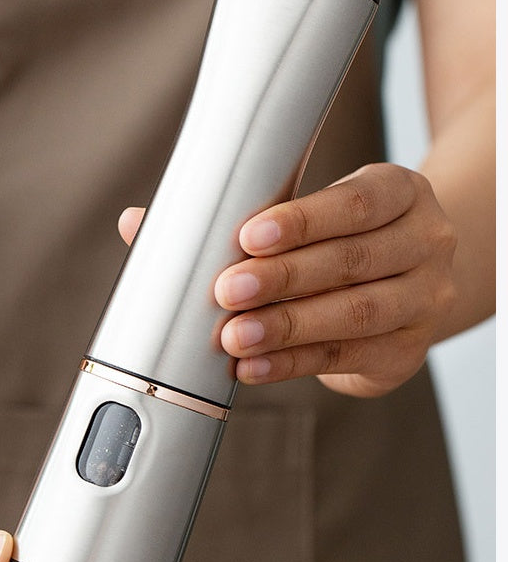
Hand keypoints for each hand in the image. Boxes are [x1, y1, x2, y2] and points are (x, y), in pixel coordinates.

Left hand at [119, 163, 455, 398]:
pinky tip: (252, 368)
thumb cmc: (342, 238)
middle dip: (285, 279)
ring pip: (356, 315)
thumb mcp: (312, 213)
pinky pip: (346, 359)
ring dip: (288, 328)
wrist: (411, 280)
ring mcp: (424, 301)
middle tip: (227, 290)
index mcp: (400, 193)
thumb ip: (235, 214)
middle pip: (353, 262)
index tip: (248, 236)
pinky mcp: (405, 352)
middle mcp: (425, 243)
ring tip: (234, 337)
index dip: (303, 221)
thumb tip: (137, 223)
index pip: (356, 203)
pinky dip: (293, 364)